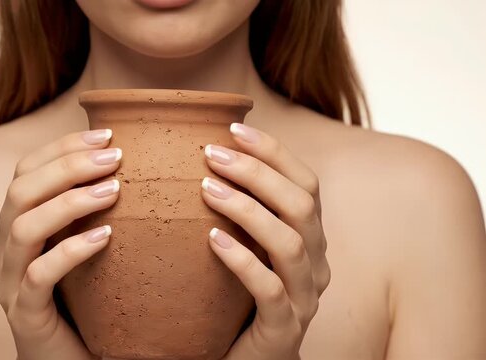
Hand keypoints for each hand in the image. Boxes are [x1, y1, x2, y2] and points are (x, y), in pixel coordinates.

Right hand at [0, 129, 121, 359]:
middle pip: (20, 190)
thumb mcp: (86, 243)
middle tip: (115, 157)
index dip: (61, 147)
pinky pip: (40, 276)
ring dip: (70, 201)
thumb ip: (93, 208)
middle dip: (68, 166)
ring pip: (24, 228)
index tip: (107, 134)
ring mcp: (10, 282)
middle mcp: (5, 249)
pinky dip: (72, 250)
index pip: (26, 170)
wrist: (71, 355)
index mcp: (16, 225)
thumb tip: (133, 163)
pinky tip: (107, 237)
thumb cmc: (84, 295)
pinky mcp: (25, 314)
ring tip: (115, 190)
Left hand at [201, 123, 330, 358]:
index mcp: (310, 239)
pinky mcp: (284, 330)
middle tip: (211, 154)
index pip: (306, 185)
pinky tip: (211, 239)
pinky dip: (242, 261)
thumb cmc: (239, 296)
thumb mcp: (245, 246)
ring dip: (248, 209)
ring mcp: (304, 299)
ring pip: (290, 244)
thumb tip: (205, 157)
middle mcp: (316, 264)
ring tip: (207, 188)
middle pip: (302, 206)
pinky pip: (269, 291)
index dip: (275, 153)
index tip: (234, 129)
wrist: (244, 358)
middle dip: (258, 172)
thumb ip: (240, 211)